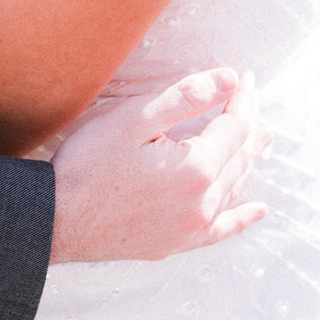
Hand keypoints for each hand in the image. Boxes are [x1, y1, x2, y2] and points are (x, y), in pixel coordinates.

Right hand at [47, 68, 272, 263]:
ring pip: (234, 187)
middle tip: (253, 100)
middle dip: (249, 124)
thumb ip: (185, 98)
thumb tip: (230, 80)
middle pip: (239, 156)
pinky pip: (221, 229)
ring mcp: (192, 227)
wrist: (58, 220)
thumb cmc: (89, 164)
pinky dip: (242, 217)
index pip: (234, 126)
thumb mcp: (133, 118)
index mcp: (196, 168)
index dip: (242, 99)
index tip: (245, 77)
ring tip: (261, 138)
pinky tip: (258, 210)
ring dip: (248, 159)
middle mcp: (202, 202)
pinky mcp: (177, 243)